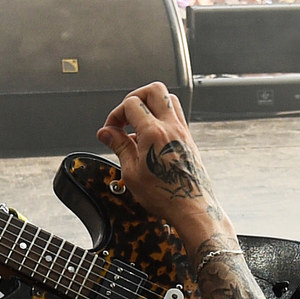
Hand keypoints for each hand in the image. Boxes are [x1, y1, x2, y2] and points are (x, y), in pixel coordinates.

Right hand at [96, 83, 222, 247]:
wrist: (192, 209)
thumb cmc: (165, 196)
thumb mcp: (132, 172)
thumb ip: (119, 146)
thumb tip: (106, 132)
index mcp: (154, 133)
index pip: (131, 103)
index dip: (115, 114)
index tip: (111, 130)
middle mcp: (172, 127)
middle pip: (154, 89)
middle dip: (135, 97)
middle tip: (125, 116)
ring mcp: (183, 132)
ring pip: (168, 98)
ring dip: (150, 105)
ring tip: (137, 123)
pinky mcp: (189, 139)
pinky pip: (175, 115)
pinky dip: (160, 117)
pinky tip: (150, 137)